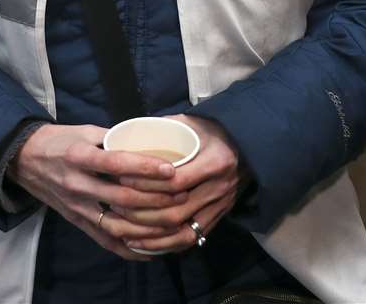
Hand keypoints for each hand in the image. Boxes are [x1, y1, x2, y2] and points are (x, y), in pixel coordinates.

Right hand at [8, 123, 187, 260]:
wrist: (24, 159)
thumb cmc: (60, 141)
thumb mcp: (85, 131)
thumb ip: (116, 138)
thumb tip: (151, 141)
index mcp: (79, 157)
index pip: (116, 164)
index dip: (145, 168)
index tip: (171, 170)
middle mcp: (77, 185)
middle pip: (122, 199)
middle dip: (156, 200)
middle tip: (182, 195)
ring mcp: (76, 207)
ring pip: (117, 225)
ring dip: (148, 227)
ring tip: (174, 222)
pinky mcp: (77, 222)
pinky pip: (106, 241)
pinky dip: (130, 248)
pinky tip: (152, 248)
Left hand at [110, 115, 241, 252]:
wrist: (248, 143)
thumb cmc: (215, 129)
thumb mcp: (192, 121)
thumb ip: (164, 127)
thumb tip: (128, 134)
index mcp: (215, 162)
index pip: (175, 181)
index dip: (146, 185)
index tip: (121, 181)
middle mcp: (220, 188)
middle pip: (176, 211)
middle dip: (142, 214)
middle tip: (117, 208)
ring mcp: (221, 206)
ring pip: (183, 231)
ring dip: (152, 235)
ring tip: (125, 231)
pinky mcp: (219, 217)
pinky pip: (192, 238)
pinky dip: (168, 244)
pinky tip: (147, 242)